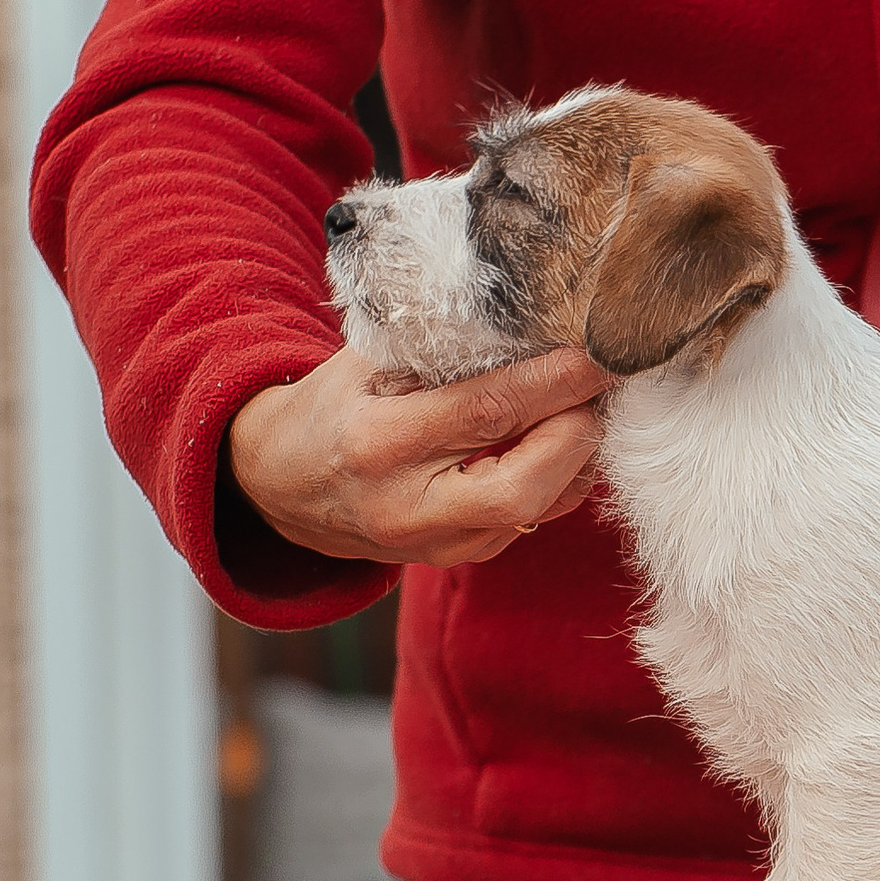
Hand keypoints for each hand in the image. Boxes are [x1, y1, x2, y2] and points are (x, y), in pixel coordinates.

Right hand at [228, 348, 611, 566]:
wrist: (280, 484)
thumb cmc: (332, 406)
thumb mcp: (365, 361)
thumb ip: (438, 346)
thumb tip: (529, 322)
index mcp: (378, 443)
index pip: (486, 411)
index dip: (553, 382)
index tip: (597, 351)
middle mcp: (407, 506)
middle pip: (523, 483)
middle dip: (576, 428)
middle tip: (600, 382)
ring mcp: (434, 543)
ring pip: (536, 510)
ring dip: (576, 455)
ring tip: (587, 404)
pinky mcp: (456, 558)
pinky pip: (530, 522)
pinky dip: (560, 480)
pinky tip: (564, 439)